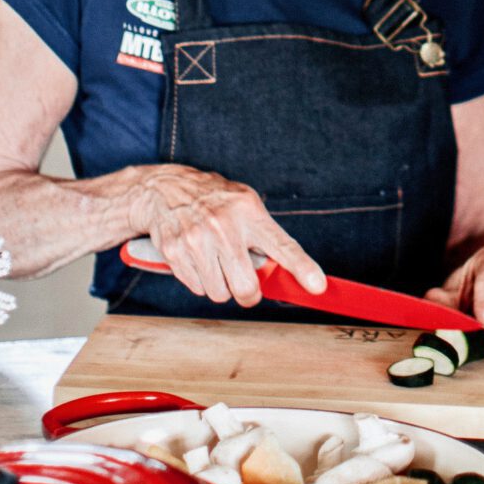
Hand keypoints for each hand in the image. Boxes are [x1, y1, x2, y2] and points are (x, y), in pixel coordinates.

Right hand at [132, 165, 326, 307]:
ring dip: (221, 286)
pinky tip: (197, 259)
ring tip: (216, 262)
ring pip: (220, 293)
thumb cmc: (215, 200)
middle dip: (248, 294)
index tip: (317, 286)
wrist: (165, 189)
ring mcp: (197, 239)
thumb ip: (264, 235)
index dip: (302, 268)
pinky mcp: (174, 251)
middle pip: (245, 287)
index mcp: (249, 212)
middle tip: (246, 286)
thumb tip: (281, 272)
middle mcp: (224, 226)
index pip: (282, 245)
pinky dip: (200, 281)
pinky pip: (197, 288)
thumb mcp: (245, 204)